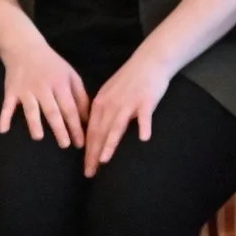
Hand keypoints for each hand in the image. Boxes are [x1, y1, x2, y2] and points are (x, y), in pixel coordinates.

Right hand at [0, 38, 89, 146]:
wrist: (25, 49)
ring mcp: (26, 90)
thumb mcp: (71, 75)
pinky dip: (4, 117)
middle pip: (52, 111)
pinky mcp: (11, 91)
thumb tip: (87, 119)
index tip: (81, 142)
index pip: (70, 108)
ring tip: (39, 137)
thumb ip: (80, 96)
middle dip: (59, 129)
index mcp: (60, 84)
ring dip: (34, 123)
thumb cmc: (52, 66)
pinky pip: (7, 106)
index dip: (76, 126)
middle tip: (65, 145)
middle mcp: (44, 88)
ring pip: (31, 109)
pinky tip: (3, 130)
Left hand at [84, 44, 175, 174]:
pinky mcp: (146, 100)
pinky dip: (143, 126)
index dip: (87, 151)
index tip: (86, 168)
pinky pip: (144, 115)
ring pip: (117, 125)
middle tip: (90, 173)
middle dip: (94, 154)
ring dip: (110, 143)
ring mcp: (128, 102)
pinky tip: (144, 138)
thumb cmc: (130, 80)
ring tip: (104, 160)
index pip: (91, 131)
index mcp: (100, 103)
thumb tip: (95, 132)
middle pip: (101, 132)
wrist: (149, 61)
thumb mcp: (109, 93)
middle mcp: (111, 104)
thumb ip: (102, 112)